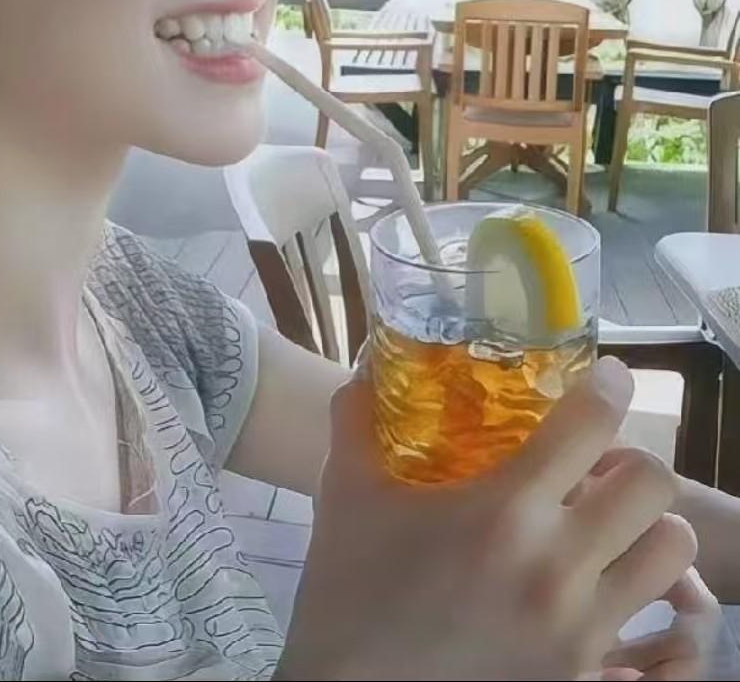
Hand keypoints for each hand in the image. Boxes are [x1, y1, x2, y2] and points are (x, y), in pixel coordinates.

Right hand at [275, 357, 696, 680]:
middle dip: (628, 460)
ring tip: (604, 523)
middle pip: (652, 485)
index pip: (591, 424)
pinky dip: (635, 589)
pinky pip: (651, 622)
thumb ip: (358, 419)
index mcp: (502, 510)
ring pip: (671, 553)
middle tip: (593, 463)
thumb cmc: (349, 588)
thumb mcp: (347, 492)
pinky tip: (589, 582)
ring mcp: (581, 627)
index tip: (602, 378)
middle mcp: (557, 565)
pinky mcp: (586, 672)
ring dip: (645, 525)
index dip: (607, 387)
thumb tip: (367, 367)